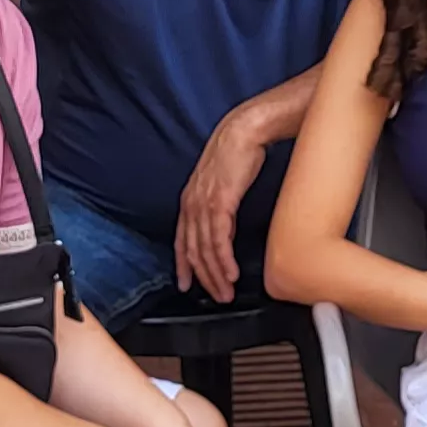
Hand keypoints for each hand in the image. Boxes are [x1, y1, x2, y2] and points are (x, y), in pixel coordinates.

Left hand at [174, 122, 269, 299]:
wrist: (244, 131)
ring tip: (226, 291)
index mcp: (190, 200)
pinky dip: (224, 260)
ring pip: (205, 250)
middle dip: (205, 278)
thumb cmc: (237, 153)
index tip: (186, 284)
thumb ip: (220, 208)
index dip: (184, 266)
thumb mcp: (222, 185)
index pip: (182, 241)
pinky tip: (231, 273)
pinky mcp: (218, 203)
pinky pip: (219, 240)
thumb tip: (226, 230)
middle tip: (217, 296)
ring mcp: (203, 204)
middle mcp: (191, 204)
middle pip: (193, 251)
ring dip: (216, 275)